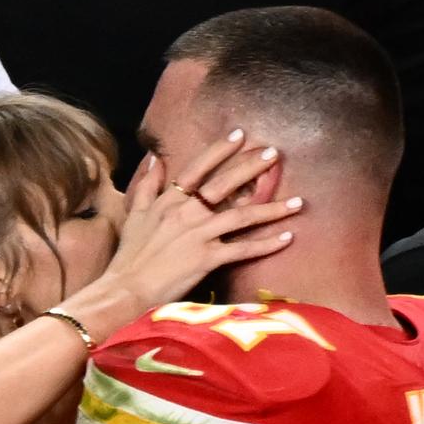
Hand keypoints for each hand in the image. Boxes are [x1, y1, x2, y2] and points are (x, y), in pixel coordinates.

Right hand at [103, 130, 302, 312]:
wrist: (126, 288)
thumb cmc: (129, 256)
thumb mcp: (133, 214)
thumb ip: (147, 185)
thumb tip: (155, 158)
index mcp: (169, 201)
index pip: (198, 168)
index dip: (219, 150)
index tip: (239, 135)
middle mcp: (186, 212)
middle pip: (224, 184)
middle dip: (251, 168)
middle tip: (274, 154)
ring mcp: (198, 235)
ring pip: (241, 216)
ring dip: (272, 208)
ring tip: (298, 200)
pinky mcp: (207, 259)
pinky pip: (243, 249)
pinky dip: (266, 243)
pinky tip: (287, 236)